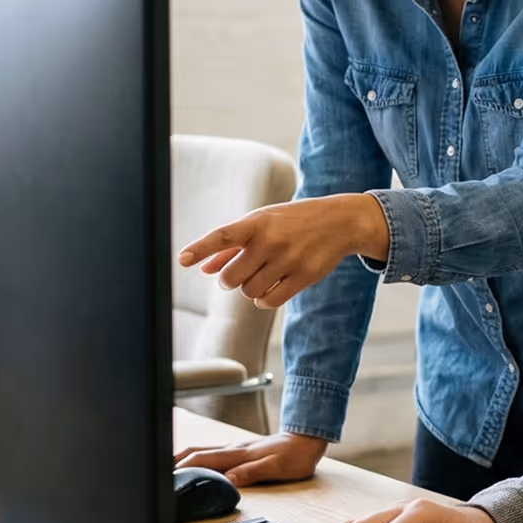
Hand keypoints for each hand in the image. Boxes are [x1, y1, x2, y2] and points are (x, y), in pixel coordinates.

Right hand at [174, 432, 328, 486]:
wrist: (307, 439)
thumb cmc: (294, 456)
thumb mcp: (276, 468)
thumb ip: (251, 473)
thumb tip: (227, 481)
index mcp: (236, 454)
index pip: (201, 460)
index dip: (181, 469)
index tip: (165, 479)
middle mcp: (231, 449)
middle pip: (194, 453)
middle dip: (173, 462)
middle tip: (155, 474)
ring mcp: (234, 448)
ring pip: (200, 451)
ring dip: (181, 459)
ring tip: (165, 469)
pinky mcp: (238, 451)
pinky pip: (210, 453)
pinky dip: (194, 458)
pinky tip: (193, 465)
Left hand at [176, 194, 389, 308]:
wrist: (339, 222)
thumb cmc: (293, 221)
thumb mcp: (262, 223)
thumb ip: (232, 246)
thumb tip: (204, 268)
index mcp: (258, 222)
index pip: (223, 236)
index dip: (201, 248)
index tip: (183, 259)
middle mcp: (272, 240)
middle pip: (231, 277)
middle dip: (229, 280)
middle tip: (237, 274)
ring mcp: (289, 259)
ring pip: (249, 292)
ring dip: (249, 289)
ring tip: (261, 275)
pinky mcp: (304, 276)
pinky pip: (269, 301)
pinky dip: (263, 300)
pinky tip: (269, 288)